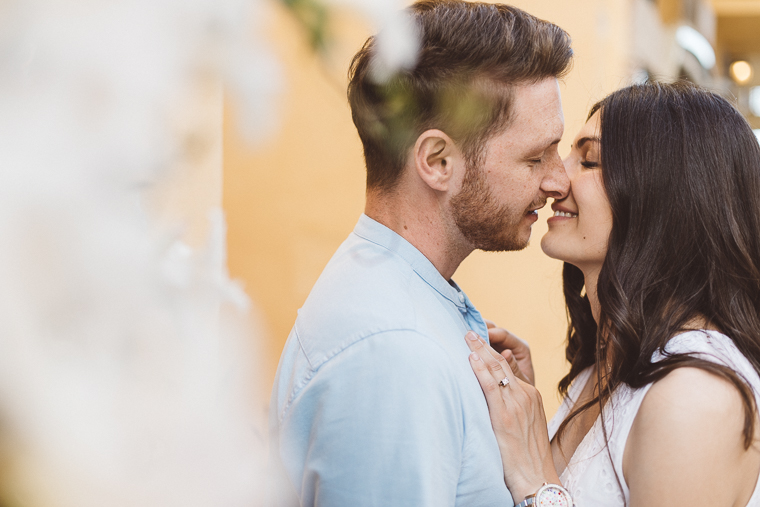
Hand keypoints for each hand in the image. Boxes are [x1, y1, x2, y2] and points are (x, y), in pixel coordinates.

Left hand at [465, 331, 559, 501]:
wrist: (537, 478)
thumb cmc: (526, 456)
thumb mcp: (524, 424)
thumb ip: (511, 406)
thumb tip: (491, 393)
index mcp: (531, 395)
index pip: (509, 367)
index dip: (492, 352)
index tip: (480, 340)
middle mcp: (526, 395)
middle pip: (502, 363)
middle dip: (485, 344)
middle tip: (470, 330)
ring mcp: (517, 404)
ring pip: (496, 370)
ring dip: (479, 350)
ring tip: (467, 336)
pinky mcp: (505, 416)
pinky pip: (491, 386)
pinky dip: (480, 370)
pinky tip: (471, 358)